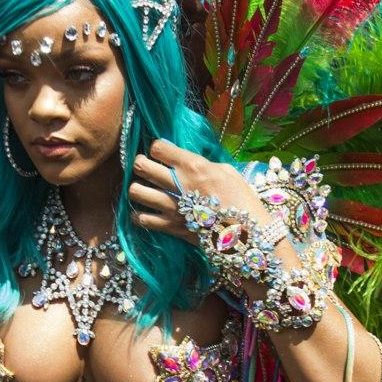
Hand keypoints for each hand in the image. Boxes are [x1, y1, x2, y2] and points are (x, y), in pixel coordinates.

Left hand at [129, 138, 264, 239]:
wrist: (246, 234)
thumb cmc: (242, 200)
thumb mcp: (227, 172)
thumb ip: (203, 164)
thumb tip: (187, 163)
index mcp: (193, 166)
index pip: (158, 148)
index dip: (157, 149)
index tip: (162, 154)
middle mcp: (177, 183)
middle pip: (141, 166)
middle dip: (140, 164)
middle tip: (146, 168)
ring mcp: (171, 207)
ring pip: (135, 191)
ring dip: (138, 189)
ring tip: (145, 191)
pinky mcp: (169, 227)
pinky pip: (141, 219)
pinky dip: (140, 215)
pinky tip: (148, 212)